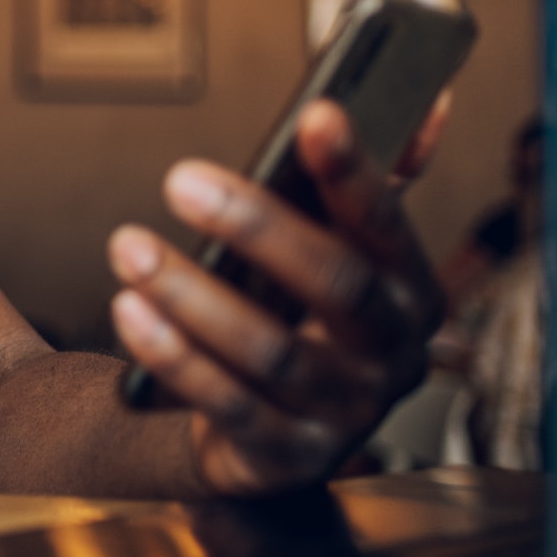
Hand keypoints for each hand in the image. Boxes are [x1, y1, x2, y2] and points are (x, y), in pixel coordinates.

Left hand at [108, 96, 450, 494]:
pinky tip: (130, 310)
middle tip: (180, 179)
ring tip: (129, 246)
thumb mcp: (340, 253)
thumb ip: (371, 181)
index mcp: (411, 291)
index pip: (386, 223)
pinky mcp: (287, 457)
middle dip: (256, 226)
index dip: (354, 170)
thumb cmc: (304, 316)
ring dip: (192, 294)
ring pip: (271, 350)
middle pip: (335, 285)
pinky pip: (228, 404)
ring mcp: (344, 413)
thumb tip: (427, 99)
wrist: (273, 430)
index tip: (315, 113)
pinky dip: (174, 357)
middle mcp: (393, 357)